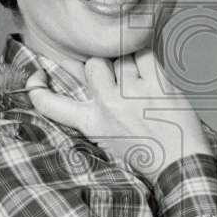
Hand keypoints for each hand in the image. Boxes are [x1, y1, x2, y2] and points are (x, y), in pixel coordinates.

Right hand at [24, 48, 210, 178]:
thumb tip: (87, 83)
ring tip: (142, 85)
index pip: (50, 104)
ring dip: (131, 64)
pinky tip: (153, 75)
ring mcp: (133, 93)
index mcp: (92, 123)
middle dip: (105, 68)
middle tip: (120, 84)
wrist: (180, 164)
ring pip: (121, 55)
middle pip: (93, 64)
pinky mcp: (158, 85)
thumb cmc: (146, 153)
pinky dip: (149, 59)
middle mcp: (108, 106)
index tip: (36, 79)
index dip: (36, 89)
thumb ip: (93, 114)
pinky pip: (146, 53)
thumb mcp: (107, 140)